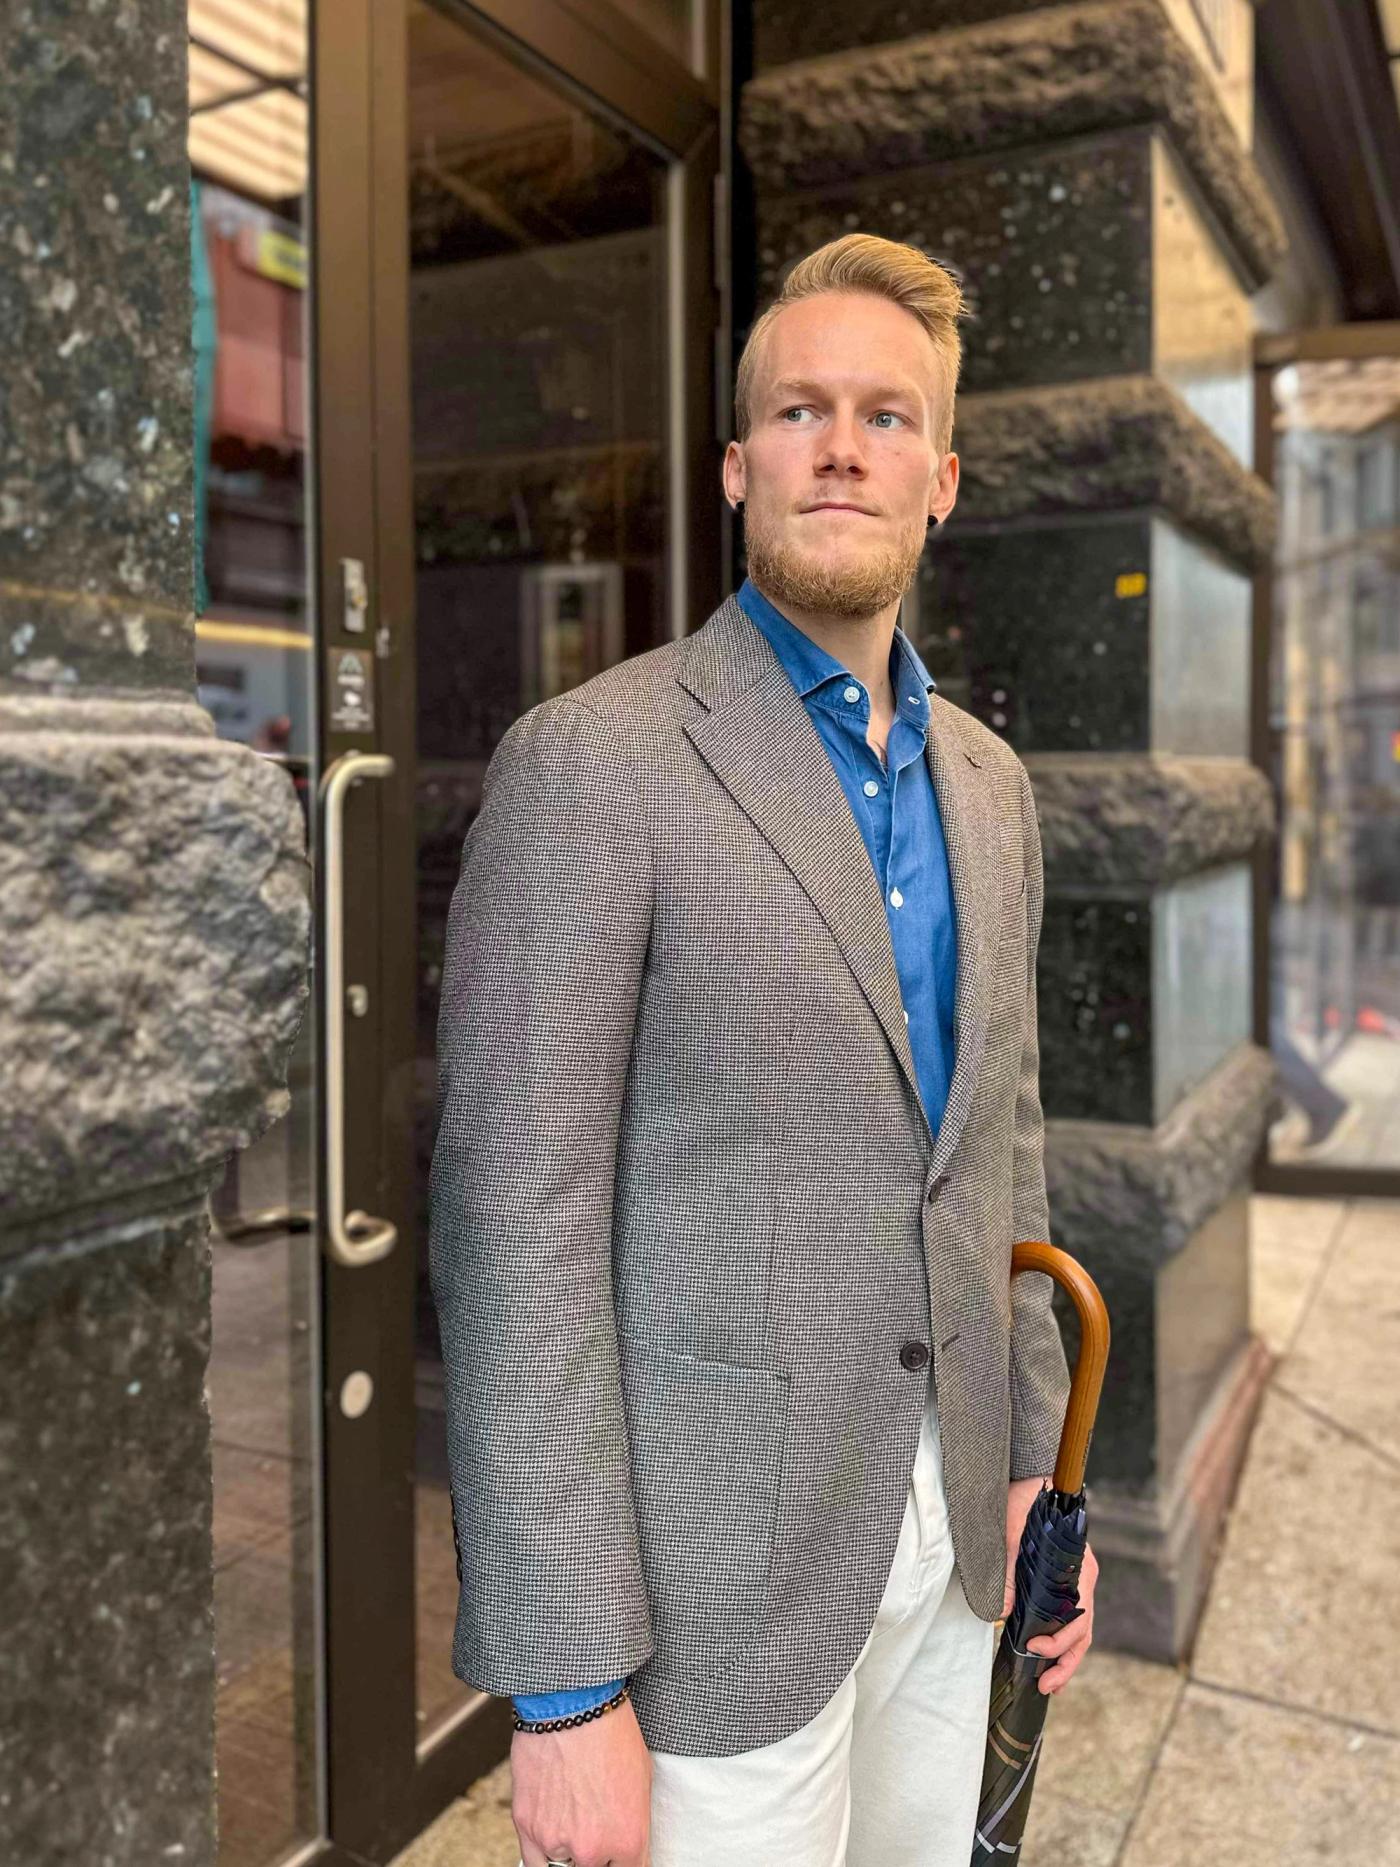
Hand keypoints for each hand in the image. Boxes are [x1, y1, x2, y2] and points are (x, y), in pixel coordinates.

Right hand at [512, 1697, 651, 1866]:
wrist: (573, 1703)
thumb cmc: (610, 1732)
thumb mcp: (641, 1782)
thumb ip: (633, 1826)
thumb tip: (626, 1846)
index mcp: (628, 1840)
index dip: (622, 1861)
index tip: (618, 1855)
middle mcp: (592, 1849)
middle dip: (598, 1855)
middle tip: (596, 1828)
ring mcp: (556, 1841)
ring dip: (570, 1853)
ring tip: (574, 1821)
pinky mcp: (527, 1826)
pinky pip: (534, 1861)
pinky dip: (543, 1851)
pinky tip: (552, 1832)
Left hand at [1003, 1477, 1097, 1696]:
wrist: (1029, 1479)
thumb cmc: (1023, 1500)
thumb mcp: (1011, 1531)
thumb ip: (1008, 1570)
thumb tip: (1002, 1614)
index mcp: (1079, 1568)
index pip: (1080, 1616)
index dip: (1061, 1639)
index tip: (1035, 1647)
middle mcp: (1081, 1579)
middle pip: (1083, 1630)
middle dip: (1065, 1661)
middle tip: (1046, 1685)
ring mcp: (1074, 1583)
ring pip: (1079, 1630)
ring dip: (1065, 1659)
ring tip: (1049, 1685)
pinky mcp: (1061, 1584)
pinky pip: (1068, 1619)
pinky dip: (1060, 1642)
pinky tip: (1045, 1659)